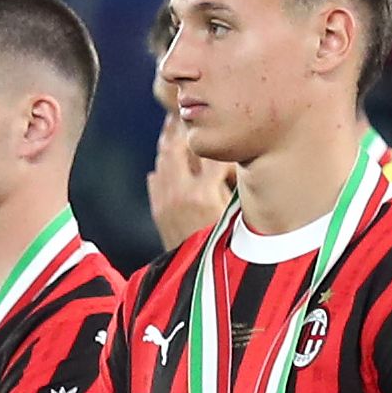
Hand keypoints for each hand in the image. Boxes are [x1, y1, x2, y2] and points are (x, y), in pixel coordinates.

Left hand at [148, 111, 235, 248]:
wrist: (195, 281)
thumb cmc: (225, 252)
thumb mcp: (236, 219)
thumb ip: (233, 190)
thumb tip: (233, 165)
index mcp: (203, 193)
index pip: (211, 154)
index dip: (218, 139)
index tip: (222, 125)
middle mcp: (180, 193)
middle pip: (178, 149)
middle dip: (182, 129)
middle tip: (185, 112)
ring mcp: (165, 201)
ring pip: (163, 161)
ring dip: (168, 144)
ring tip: (172, 128)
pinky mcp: (157, 211)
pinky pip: (155, 180)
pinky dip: (161, 169)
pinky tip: (164, 164)